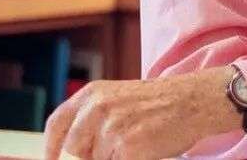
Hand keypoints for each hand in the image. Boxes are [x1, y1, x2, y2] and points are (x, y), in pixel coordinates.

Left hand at [44, 66, 239, 159]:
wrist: (194, 100)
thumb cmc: (160, 104)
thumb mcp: (120, 100)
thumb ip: (92, 118)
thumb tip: (70, 150)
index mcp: (92, 94)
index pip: (56, 126)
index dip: (52, 148)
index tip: (54, 159)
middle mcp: (96, 108)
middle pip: (73, 150)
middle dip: (90, 155)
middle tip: (116, 148)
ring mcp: (111, 128)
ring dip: (113, 158)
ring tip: (136, 143)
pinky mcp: (127, 148)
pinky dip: (132, 159)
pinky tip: (145, 149)